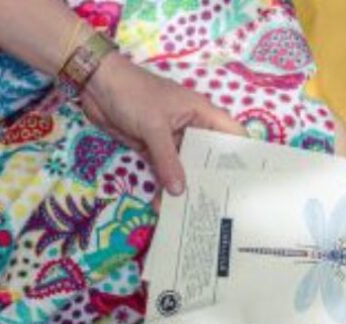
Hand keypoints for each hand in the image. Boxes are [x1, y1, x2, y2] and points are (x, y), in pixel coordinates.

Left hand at [82, 54, 246, 194]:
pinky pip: (164, 173)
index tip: (249, 183)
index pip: (232, 134)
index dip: (244, 155)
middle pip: (210, 158)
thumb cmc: (132, 93)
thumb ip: (167, 159)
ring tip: (195, 215)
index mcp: (201, 114)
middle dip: (213, 181)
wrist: (96, 86)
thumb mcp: (154, 126)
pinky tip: (165, 207)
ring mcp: (173, 141)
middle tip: (223, 209)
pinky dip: (164, 188)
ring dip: (187, 189)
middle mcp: (192, 129)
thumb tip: (179, 192)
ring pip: (186, 169)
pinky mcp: (154, 151)